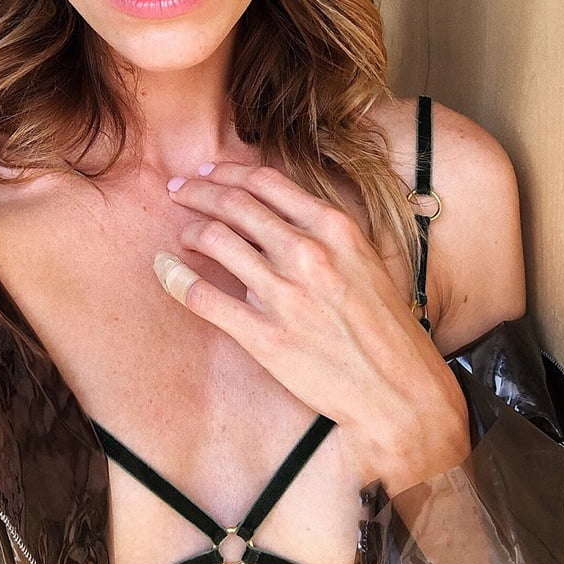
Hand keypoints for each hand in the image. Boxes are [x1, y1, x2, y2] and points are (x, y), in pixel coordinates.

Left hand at [155, 161, 469, 490]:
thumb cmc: (385, 326)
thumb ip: (322, 231)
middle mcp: (307, 252)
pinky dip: (175, 278)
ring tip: (181, 234)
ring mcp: (285, 294)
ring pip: (215, 241)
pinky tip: (163, 269)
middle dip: (197, 191)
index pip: (264, 181)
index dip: (226, 171)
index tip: (207, 172)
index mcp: (334, 227)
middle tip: (177, 190)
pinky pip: (204, 296)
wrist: (400, 393)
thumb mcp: (364, 259)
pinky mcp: (265, 336)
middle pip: (233, 204)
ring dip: (189, 231)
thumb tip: (275, 211)